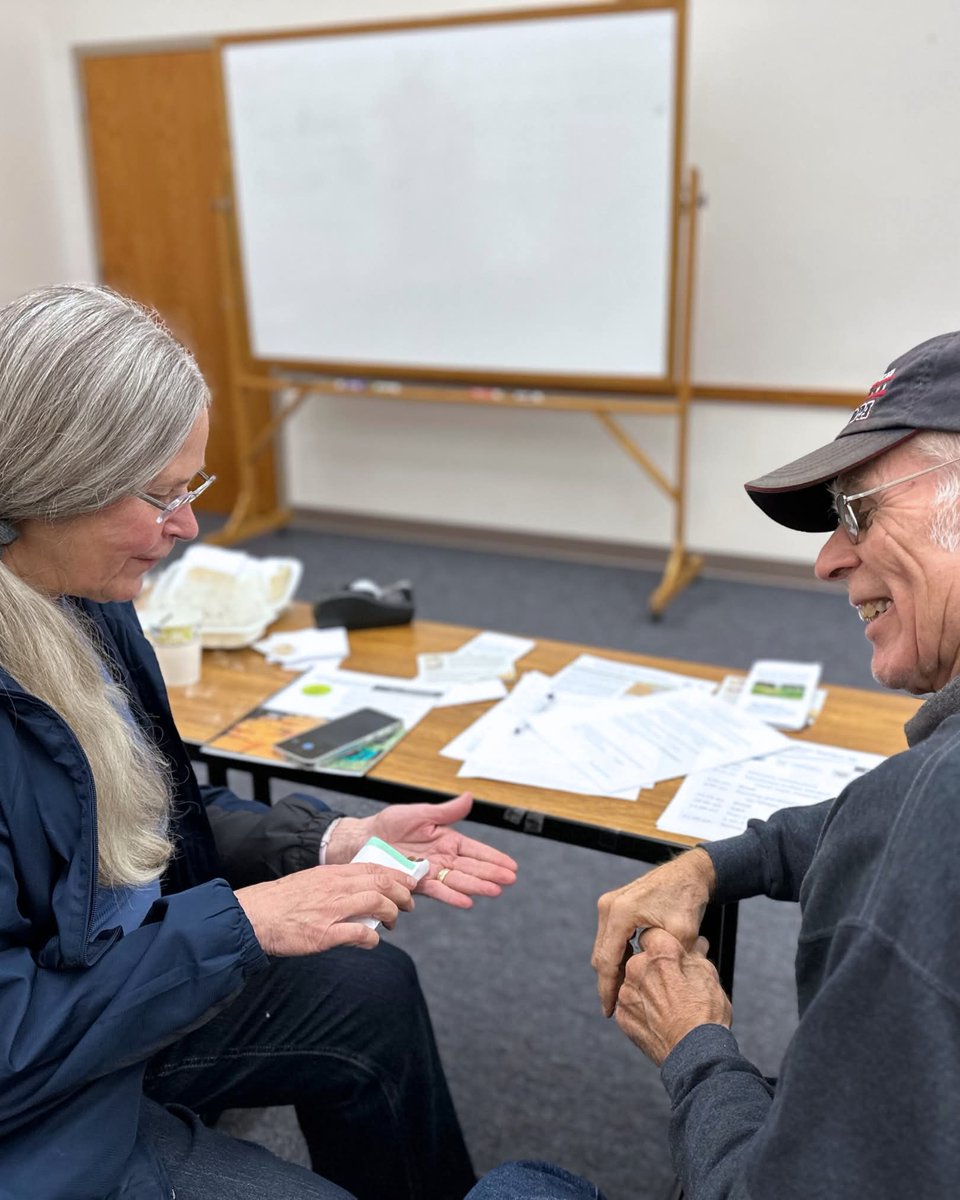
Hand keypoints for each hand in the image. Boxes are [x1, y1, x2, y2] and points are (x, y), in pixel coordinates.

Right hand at [235, 864, 415, 954]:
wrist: (254, 916)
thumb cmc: (280, 901)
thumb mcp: (310, 881)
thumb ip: (335, 884)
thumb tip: (357, 892)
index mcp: (331, 873)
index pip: (373, 867)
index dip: (396, 874)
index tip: (408, 882)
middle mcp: (335, 887)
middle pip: (380, 883)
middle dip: (401, 893)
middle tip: (409, 904)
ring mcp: (331, 910)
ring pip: (375, 903)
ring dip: (391, 913)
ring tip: (393, 922)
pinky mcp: (324, 933)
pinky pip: (358, 933)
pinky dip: (371, 937)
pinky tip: (372, 941)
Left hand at [325, 793, 517, 908]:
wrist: (363, 840)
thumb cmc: (390, 824)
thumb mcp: (420, 813)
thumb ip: (446, 811)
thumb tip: (469, 798)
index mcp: (446, 839)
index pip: (475, 850)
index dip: (493, 857)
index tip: (511, 866)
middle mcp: (442, 858)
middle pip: (471, 867)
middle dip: (491, 874)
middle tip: (510, 880)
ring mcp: (431, 872)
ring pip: (458, 880)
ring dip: (477, 886)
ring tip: (495, 891)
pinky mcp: (416, 883)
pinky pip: (437, 890)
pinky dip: (451, 896)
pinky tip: (467, 901)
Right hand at [591, 848, 715, 1016]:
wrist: (688, 874)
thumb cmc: (686, 900)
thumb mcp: (682, 933)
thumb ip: (663, 959)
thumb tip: (649, 984)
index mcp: (621, 913)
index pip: (607, 960)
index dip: (607, 989)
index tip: (609, 1011)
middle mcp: (609, 907)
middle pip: (600, 955)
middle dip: (608, 983)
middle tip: (616, 1008)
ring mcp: (610, 904)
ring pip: (604, 947)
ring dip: (613, 970)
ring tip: (626, 992)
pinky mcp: (615, 904)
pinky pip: (611, 937)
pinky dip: (618, 955)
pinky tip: (631, 970)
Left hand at [614, 927, 731, 1065]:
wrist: (695, 1055)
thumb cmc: (706, 1014)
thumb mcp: (709, 976)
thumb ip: (696, 955)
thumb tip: (698, 943)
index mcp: (660, 953)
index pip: (653, 934)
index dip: (664, 944)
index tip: (670, 955)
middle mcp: (638, 968)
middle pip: (640, 958)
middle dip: (653, 967)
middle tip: (672, 985)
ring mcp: (627, 993)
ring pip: (632, 982)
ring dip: (644, 988)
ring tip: (665, 1005)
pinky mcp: (623, 1015)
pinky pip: (628, 1004)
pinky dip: (639, 1008)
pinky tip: (656, 1017)